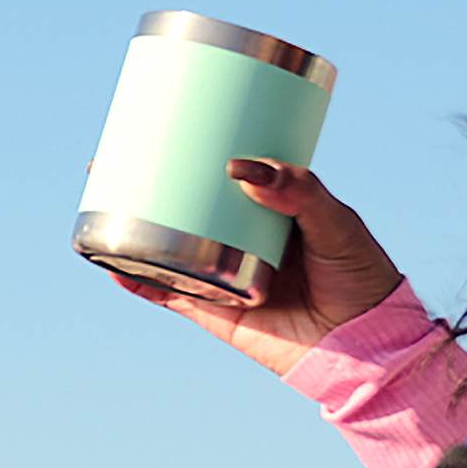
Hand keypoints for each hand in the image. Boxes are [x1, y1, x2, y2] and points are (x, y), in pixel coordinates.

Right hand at [107, 156, 411, 380]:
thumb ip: (299, 191)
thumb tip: (238, 168)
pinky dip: (137, 278)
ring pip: (166, 244)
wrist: (366, 348)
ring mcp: (222, 273)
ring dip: (130, 224)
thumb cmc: (361, 278)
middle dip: (148, 180)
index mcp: (267, 210)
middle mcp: (238, 238)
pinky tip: (110, 261)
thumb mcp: (337, 221)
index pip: (223, 173)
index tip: (167, 120)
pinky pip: (165, 292)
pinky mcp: (214, 310)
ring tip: (100, 196)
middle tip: (118, 152)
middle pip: (183, 203)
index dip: (195, 149)